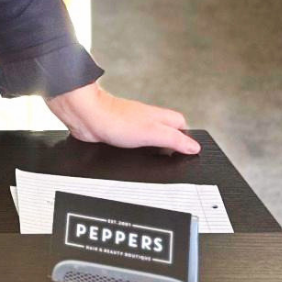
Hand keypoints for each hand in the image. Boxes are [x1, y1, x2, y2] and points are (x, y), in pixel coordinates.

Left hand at [45, 81, 200, 155]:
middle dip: (172, 147)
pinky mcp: (119, 135)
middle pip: (167, 132)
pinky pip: (134, 145)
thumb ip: (174, 139)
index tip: (190, 153)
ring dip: (154, 151)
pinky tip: (136, 160)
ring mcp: (133, 127)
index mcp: (159, 117)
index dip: (187, 139)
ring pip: (150, 139)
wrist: (87, 118)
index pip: (182, 126)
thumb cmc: (115, 119)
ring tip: (158, 164)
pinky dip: (138, 153)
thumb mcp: (152, 133)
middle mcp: (147, 120)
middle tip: (175, 161)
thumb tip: (194, 147)